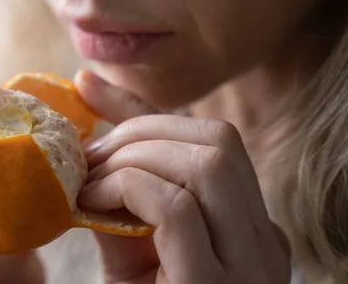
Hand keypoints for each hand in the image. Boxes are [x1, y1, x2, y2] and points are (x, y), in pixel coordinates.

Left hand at [74, 70, 291, 283]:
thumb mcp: (128, 246)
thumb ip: (122, 198)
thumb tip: (89, 140)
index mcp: (249, 228)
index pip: (210, 143)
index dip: (142, 108)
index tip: (88, 86)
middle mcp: (263, 243)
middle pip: (219, 141)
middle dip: (141, 131)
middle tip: (91, 159)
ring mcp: (247, 267)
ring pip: (207, 163)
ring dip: (134, 158)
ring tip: (91, 184)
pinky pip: (176, 205)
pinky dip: (125, 188)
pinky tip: (93, 203)